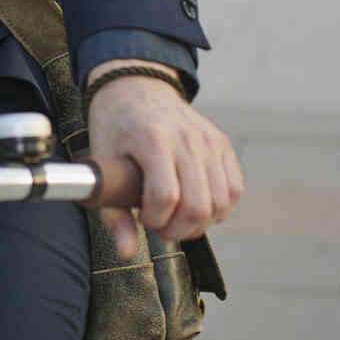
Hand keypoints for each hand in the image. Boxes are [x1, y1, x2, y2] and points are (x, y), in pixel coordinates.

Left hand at [83, 66, 242, 259]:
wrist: (137, 86)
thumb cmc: (116, 126)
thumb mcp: (104, 162)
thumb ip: (114, 211)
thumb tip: (124, 253)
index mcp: (153, 139)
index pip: (166, 196)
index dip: (155, 219)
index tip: (143, 218)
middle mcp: (187, 138)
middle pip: (198, 205)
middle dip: (178, 229)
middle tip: (161, 225)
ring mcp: (209, 140)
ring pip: (221, 202)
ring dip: (200, 223)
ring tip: (177, 217)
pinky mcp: (223, 143)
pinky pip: (235, 188)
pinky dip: (220, 207)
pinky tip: (197, 204)